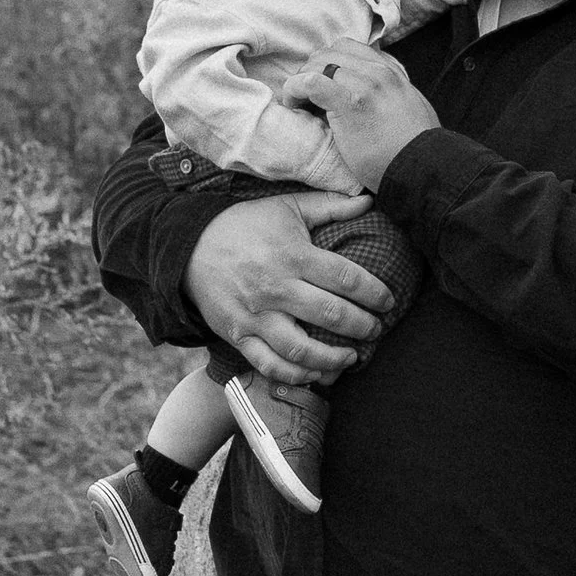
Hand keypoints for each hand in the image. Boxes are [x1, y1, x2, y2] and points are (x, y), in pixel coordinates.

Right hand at [182, 194, 393, 389]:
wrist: (188, 246)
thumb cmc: (245, 225)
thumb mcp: (286, 207)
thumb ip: (330, 205)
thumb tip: (369, 200)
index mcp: (293, 255)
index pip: (346, 278)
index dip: (374, 293)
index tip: (388, 301)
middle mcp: (276, 288)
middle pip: (331, 315)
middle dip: (363, 327)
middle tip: (376, 329)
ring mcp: (255, 316)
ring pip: (302, 350)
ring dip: (334, 359)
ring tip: (352, 356)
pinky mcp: (238, 335)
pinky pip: (270, 365)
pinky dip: (297, 375)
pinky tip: (317, 372)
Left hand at [281, 44, 439, 183]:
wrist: (425, 168)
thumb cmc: (417, 150)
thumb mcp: (411, 107)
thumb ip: (393, 92)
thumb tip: (378, 95)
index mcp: (391, 72)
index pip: (349, 48)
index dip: (328, 63)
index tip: (323, 84)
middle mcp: (378, 71)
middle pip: (329, 52)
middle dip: (311, 70)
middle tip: (306, 96)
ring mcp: (364, 84)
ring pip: (317, 63)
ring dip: (301, 80)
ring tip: (299, 103)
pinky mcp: (349, 102)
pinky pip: (309, 82)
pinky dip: (294, 90)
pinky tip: (294, 105)